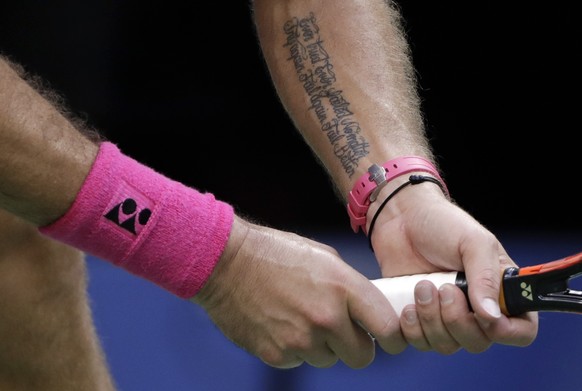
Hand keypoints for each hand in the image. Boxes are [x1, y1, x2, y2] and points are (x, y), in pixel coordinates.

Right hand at [192, 216, 406, 368]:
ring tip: (300, 318)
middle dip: (356, 345)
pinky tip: (281, 323)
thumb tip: (366, 311)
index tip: (390, 340)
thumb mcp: (323, 258)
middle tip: (341, 330)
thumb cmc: (275, 253)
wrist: (225, 263)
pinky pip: (299, 361)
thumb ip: (349, 286)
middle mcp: (325, 318)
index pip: (387, 327)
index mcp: (342, 287)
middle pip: (362, 356)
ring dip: (322, 346)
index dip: (393, 337)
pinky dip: (295, 348)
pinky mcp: (277, 355)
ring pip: (329, 359)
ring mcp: (300, 340)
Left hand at [367, 179, 537, 352]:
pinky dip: (412, 330)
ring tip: (421, 286)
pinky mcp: (417, 319)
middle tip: (442, 287)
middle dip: (457, 320)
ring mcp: (444, 316)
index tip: (485, 317)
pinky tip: (407, 305)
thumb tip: (492, 316)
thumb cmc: (442, 224)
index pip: (520, 330)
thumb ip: (485, 278)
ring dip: (431, 320)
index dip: (506, 332)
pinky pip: (419, 343)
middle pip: (477, 342)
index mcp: (501, 291)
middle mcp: (475, 310)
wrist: (401, 218)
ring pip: (447, 345)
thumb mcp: (473, 242)